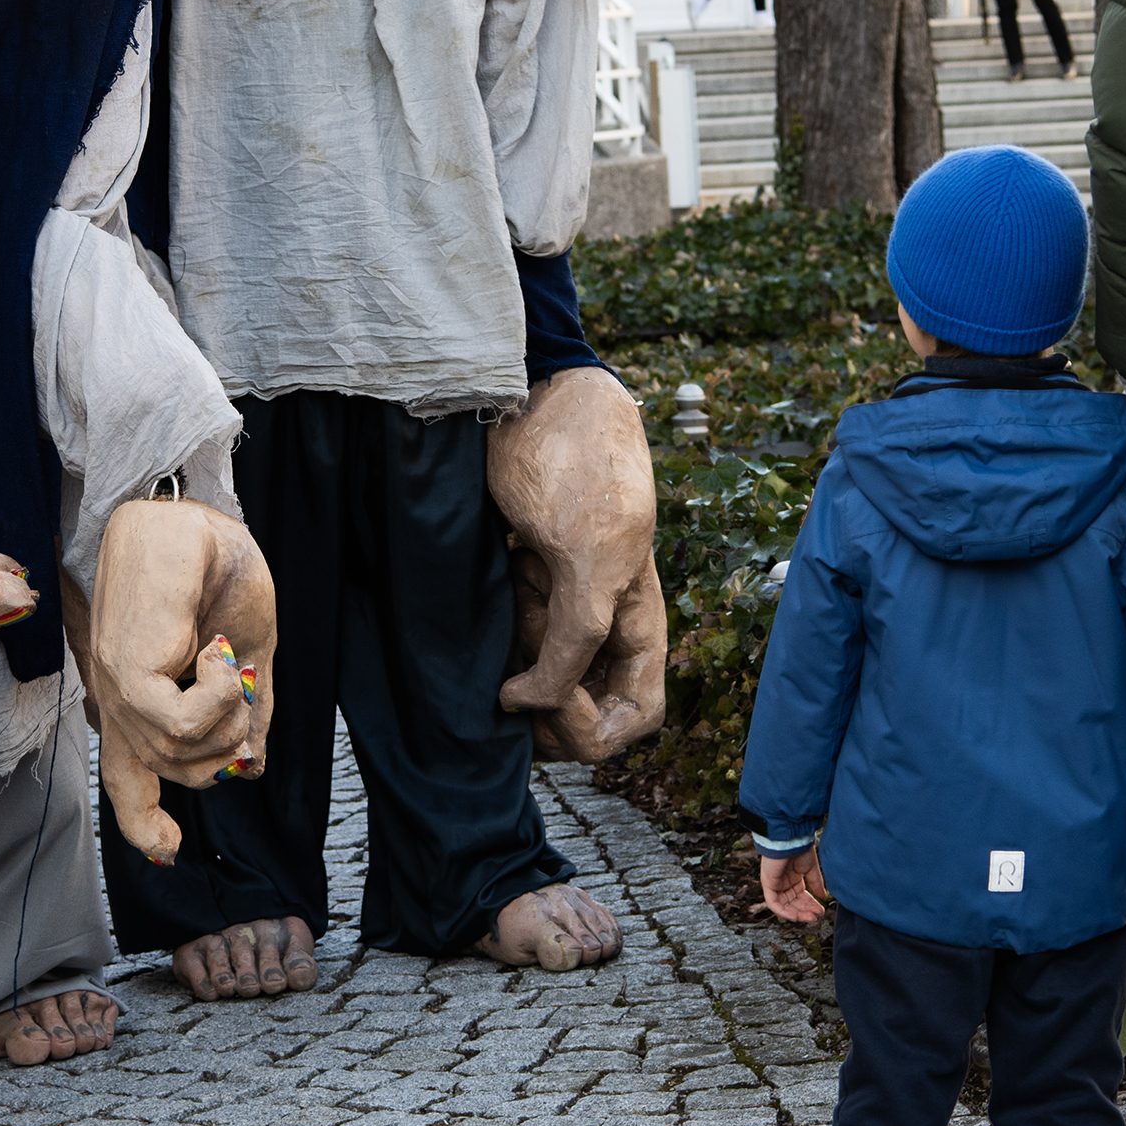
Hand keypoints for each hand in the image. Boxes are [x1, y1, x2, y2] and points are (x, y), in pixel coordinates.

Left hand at [75, 498, 277, 863]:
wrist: (197, 518)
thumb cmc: (217, 571)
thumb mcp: (246, 654)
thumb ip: (244, 712)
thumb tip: (251, 767)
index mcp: (140, 696)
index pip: (127, 776)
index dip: (144, 819)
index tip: (169, 848)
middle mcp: (120, 698)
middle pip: (175, 772)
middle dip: (227, 751)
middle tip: (246, 689)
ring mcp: (117, 686)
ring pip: (181, 756)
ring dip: (229, 718)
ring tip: (233, 660)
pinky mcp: (126, 671)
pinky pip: (179, 726)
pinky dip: (218, 698)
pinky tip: (221, 654)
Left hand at [487, 366, 667, 763]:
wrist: (531, 395)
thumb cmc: (577, 463)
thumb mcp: (587, 555)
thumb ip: (579, 633)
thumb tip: (536, 702)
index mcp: (637, 618)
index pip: (635, 716)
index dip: (597, 730)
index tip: (550, 699)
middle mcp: (601, 621)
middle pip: (584, 711)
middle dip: (547, 712)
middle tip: (511, 680)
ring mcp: (557, 604)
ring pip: (538, 681)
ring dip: (516, 670)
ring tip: (505, 615)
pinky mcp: (516, 583)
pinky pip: (506, 641)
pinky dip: (491, 640)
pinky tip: (488, 596)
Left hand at [760, 846, 825, 923]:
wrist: (790, 839)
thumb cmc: (799, 848)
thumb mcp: (811, 868)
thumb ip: (816, 883)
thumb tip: (823, 896)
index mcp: (793, 878)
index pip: (801, 896)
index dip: (810, 905)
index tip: (821, 911)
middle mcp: (783, 882)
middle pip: (793, 903)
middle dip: (805, 911)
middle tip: (816, 916)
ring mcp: (775, 884)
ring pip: (784, 905)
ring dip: (797, 913)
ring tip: (810, 917)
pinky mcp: (767, 884)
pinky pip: (774, 903)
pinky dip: (784, 912)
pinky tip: (796, 916)